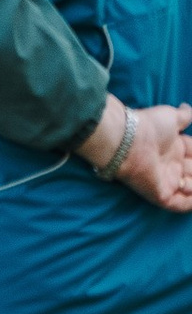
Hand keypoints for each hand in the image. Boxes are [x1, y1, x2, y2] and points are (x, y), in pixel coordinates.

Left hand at [81, 94, 191, 211]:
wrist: (128, 140)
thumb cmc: (149, 126)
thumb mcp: (172, 117)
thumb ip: (185, 115)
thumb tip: (186, 108)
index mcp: (175, 149)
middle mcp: (172, 166)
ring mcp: (167, 181)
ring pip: (190, 188)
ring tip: (191, 176)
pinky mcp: (161, 195)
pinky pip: (180, 205)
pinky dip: (190, 202)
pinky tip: (191, 190)